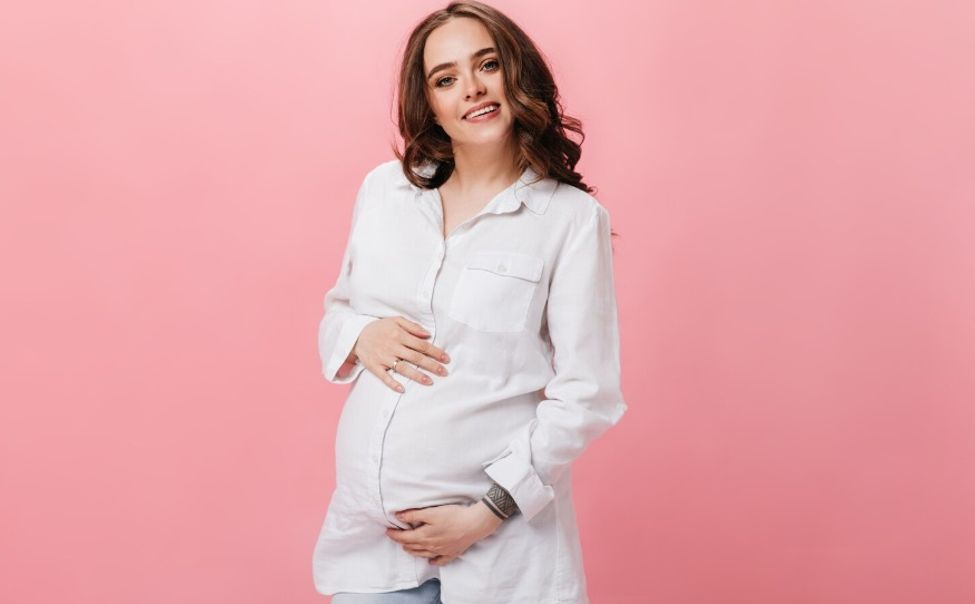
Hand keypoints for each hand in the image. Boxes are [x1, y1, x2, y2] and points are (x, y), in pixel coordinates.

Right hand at [344, 317, 449, 391]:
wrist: (356, 334)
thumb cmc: (380, 328)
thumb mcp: (396, 321)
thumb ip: (412, 326)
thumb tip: (428, 334)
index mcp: (399, 335)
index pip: (421, 344)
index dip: (435, 352)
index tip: (446, 358)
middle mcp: (392, 346)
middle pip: (416, 357)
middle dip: (431, 365)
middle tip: (444, 372)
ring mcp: (383, 357)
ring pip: (403, 368)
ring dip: (416, 375)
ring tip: (429, 382)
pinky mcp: (374, 366)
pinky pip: (384, 377)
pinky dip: (392, 383)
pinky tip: (402, 390)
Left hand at [385, 501, 503, 565]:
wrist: (474, 524)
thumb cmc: (453, 516)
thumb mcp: (431, 512)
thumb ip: (414, 515)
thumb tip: (398, 516)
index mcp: (424, 536)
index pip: (404, 537)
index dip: (394, 534)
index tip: (387, 531)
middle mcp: (430, 547)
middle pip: (412, 546)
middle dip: (401, 542)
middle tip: (395, 538)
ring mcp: (441, 551)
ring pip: (423, 554)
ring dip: (413, 551)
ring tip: (407, 548)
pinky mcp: (452, 553)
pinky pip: (439, 560)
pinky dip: (432, 561)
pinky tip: (430, 561)